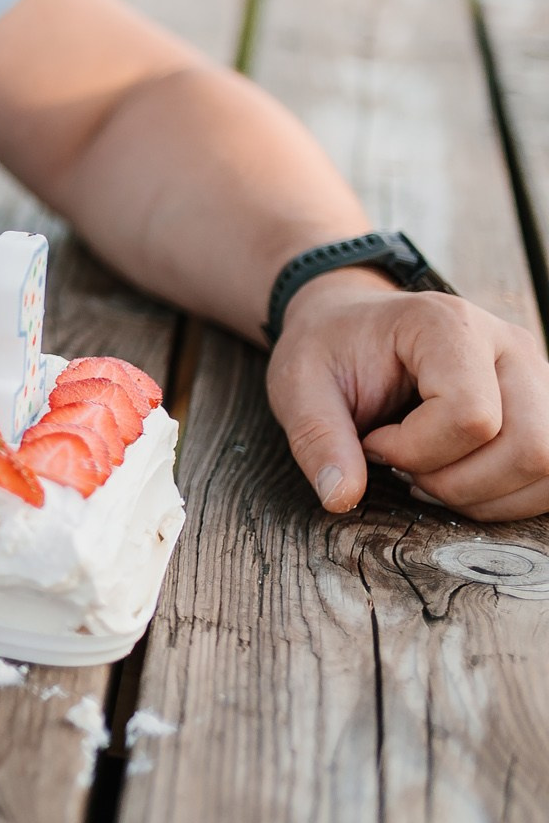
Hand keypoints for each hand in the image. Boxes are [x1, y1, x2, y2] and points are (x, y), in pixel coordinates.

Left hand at [268, 268, 548, 519]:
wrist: (351, 323)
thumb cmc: (329, 348)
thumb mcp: (298, 384)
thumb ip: (317, 438)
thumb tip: (341, 498)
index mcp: (447, 324)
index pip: (470, 416)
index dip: (417, 451)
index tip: (372, 443)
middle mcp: (508, 345)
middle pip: (529, 447)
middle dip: (458, 484)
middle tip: (403, 470)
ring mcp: (536, 375)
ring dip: (487, 495)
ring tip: (430, 474)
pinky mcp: (544, 406)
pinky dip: (508, 496)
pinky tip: (459, 479)